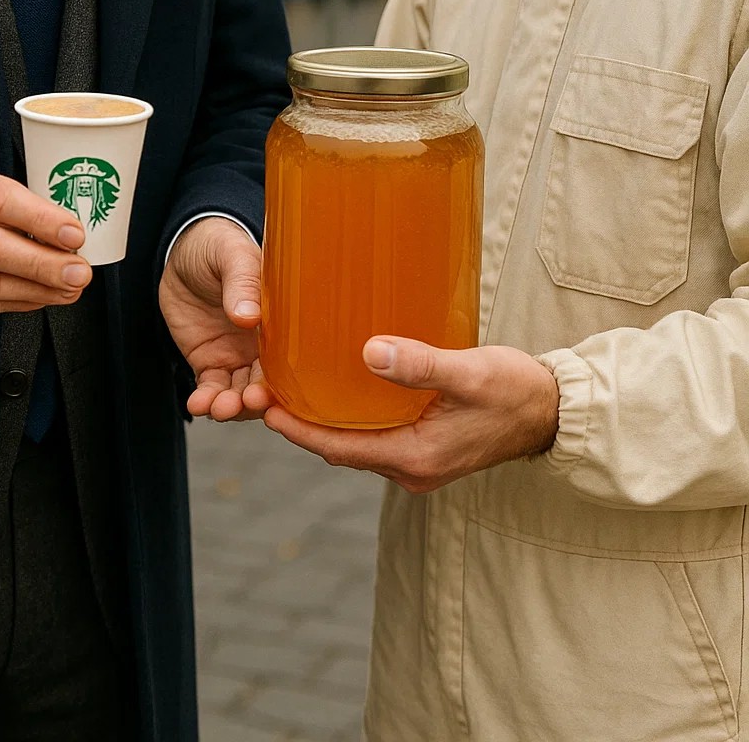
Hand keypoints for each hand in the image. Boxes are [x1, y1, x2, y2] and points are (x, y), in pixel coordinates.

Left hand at [158, 217, 266, 421]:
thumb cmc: (219, 245)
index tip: (270, 393)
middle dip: (256, 401)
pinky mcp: (210, 362)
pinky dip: (205, 401)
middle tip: (244, 403)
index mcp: (281, 322)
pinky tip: (198, 404)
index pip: (290, 361)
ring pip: (240, 394)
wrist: (184, 249)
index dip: (282, 383)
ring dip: (231, 407)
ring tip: (217, 407)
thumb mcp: (233, 255)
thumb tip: (249, 315)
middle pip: (267, 386)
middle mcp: (263, 345)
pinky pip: (211, 389)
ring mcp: (236, 356)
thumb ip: (243, 282)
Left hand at [243, 339, 559, 491]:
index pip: (340, 449)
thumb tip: (370, 352)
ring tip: (293, 389)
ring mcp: (420, 462)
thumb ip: (420, 364)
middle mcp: (413, 468)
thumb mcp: (469, 371)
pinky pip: (377, 438)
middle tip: (266, 392)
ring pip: (358, 445)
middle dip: (303, 425)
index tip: (265, 406)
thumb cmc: (516, 389)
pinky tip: (341, 390)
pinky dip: (352, 419)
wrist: (555, 411)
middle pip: (341, 450)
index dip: (298, 430)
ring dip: (325, 423)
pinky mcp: (428, 449)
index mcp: (417, 456)